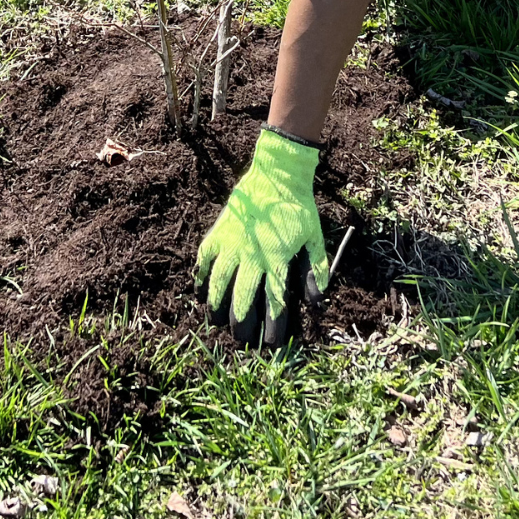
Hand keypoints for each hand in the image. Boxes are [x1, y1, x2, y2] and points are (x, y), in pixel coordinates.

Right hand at [195, 128, 328, 346]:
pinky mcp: (218, 233)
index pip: (275, 301)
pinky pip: (205, 260)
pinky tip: (201, 293)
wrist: (277, 174)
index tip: (273, 345)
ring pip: (219, 283)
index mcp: (278, 259)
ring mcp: (232, 244)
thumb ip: (315, 270)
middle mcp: (252, 255)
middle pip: (243, 300)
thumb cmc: (299, 208)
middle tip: (243, 342)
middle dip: (242, 326)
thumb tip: (317, 302)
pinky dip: (201, 278)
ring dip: (217, 307)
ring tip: (217, 323)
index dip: (274, 327)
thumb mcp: (315, 238)